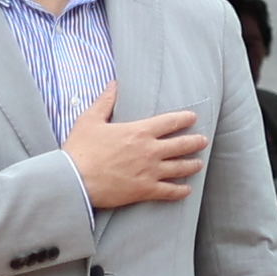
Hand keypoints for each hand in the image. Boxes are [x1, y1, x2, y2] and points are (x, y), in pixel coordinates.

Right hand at [64, 91, 205, 213]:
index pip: (170, 122)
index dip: (184, 119)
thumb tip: (113, 84)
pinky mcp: (145, 190)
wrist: (73, 180)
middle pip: (182, 145)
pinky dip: (180, 191)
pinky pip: (169, 191)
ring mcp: (150, 172)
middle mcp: (150, 151)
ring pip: (180, 168)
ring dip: (192, 165)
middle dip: (195, 142)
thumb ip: (105, 101)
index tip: (193, 118)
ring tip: (198, 163)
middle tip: (203, 141)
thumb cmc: (80, 150)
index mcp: (139, 131)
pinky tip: (186, 190)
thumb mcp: (90, 120)